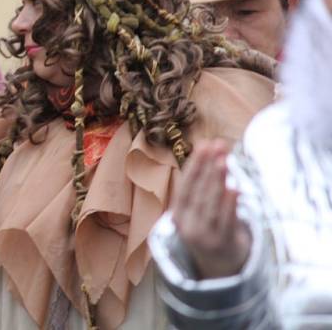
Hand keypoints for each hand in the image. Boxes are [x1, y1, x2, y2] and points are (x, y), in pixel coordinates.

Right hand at [172, 139, 251, 278]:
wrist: (219, 268)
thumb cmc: (208, 231)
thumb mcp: (197, 212)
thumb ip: (201, 187)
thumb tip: (210, 151)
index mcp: (178, 215)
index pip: (185, 185)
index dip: (195, 165)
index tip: (204, 145)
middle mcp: (187, 226)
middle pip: (197, 192)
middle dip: (207, 167)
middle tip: (216, 145)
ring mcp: (205, 236)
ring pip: (210, 204)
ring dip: (216, 181)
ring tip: (223, 160)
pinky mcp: (224, 244)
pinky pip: (227, 221)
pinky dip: (230, 204)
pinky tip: (234, 187)